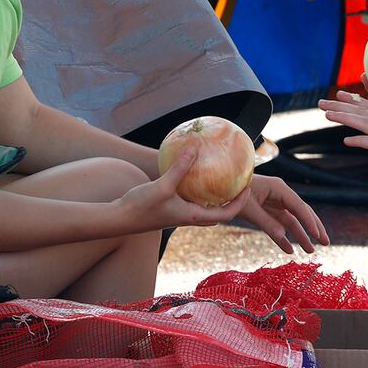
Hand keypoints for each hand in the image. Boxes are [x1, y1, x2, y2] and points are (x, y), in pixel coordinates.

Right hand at [116, 149, 251, 230]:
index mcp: (194, 216)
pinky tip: (195, 173)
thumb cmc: (141, 206)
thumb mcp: (162, 185)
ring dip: (217, 195)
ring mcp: (181, 215)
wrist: (119, 218)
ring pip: (206, 206)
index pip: (227, 213)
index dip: (241, 201)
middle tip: (239, 180)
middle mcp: (190, 218)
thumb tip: (195, 149)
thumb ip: (179, 168)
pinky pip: (192, 200)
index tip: (248, 185)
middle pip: (221, 212)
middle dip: (233, 199)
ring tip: (223, 175)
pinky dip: (199, 189)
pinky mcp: (172, 209)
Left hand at [238, 175, 330, 253]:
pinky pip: (280, 225)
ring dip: (301, 236)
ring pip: (293, 220)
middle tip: (326, 243)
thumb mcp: (249, 210)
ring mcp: (274, 202)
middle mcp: (280, 194)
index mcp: (278, 188)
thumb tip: (284, 237)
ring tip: (310, 251)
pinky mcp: (267, 210)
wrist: (220, 187)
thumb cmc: (233, 194)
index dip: (309, 222)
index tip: (318, 235)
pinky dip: (284, 237)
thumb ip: (267, 223)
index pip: (299, 207)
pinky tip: (290, 250)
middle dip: (314, 228)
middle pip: (302, 212)